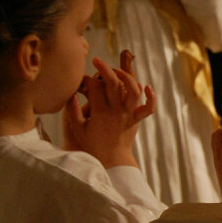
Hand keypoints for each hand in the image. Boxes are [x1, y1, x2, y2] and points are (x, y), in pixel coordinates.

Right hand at [64, 51, 155, 167]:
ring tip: (117, 71)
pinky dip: (151, 97)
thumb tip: (70, 92)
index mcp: (100, 113)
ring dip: (127, 77)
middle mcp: (116, 112)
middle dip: (105, 69)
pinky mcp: (137, 119)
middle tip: (97, 61)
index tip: (83, 80)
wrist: (111, 160)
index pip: (95, 86)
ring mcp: (129, 115)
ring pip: (133, 90)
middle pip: (113, 83)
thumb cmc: (92, 144)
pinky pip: (148, 108)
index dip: (87, 79)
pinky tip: (147, 86)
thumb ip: (71, 109)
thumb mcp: (76, 128)